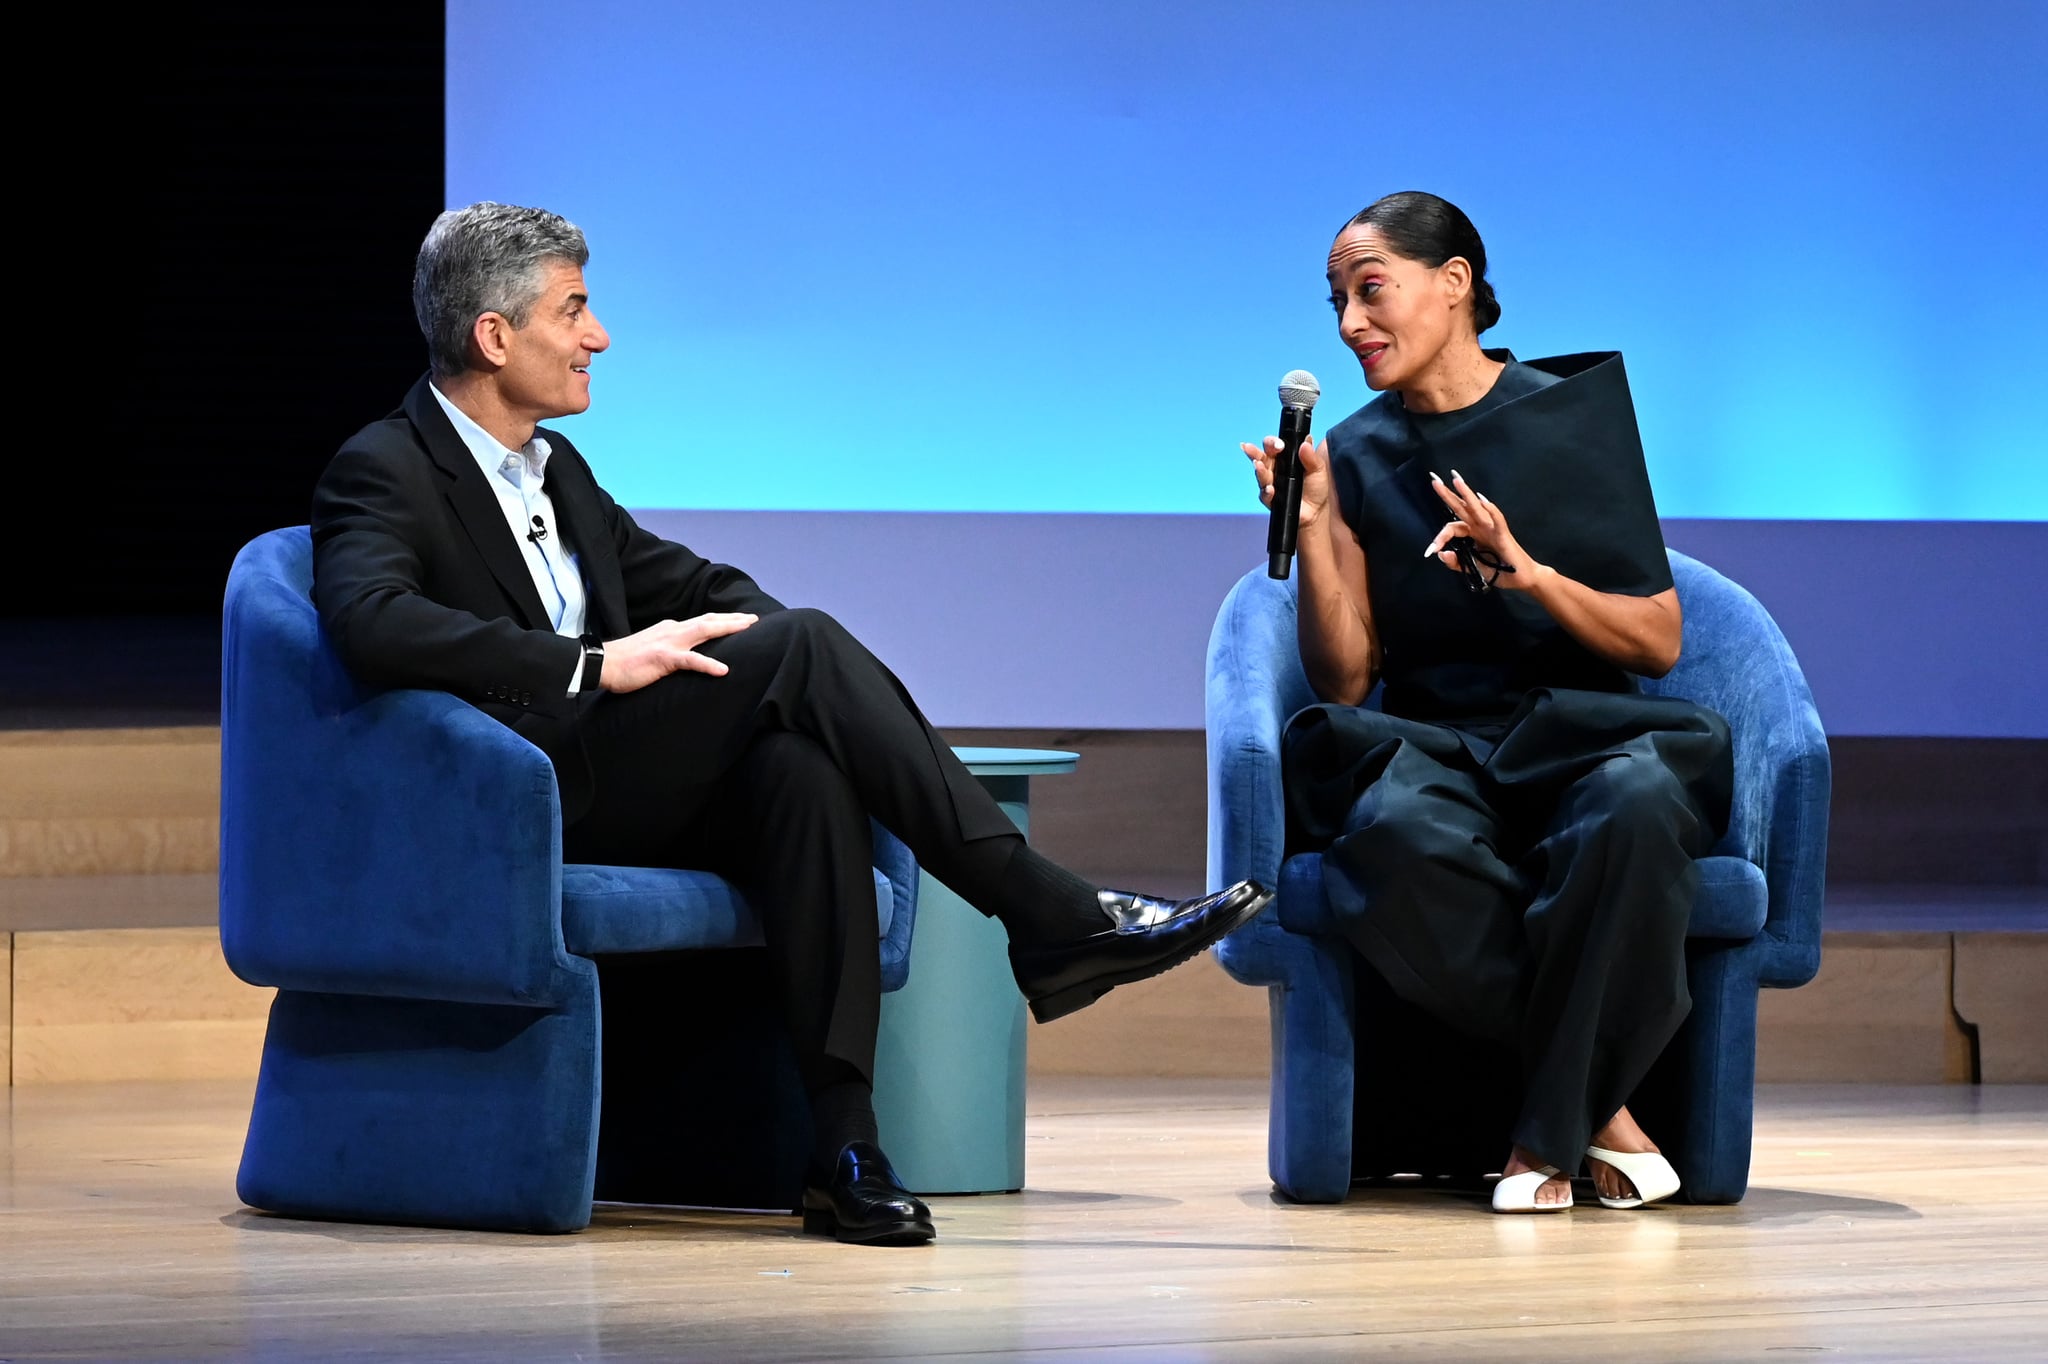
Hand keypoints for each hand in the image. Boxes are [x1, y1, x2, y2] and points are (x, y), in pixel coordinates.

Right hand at [597, 612, 758, 692]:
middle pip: (709, 621)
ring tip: (748, 629)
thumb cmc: (625, 661)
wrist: (601, 663)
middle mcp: (672, 631)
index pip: (702, 621)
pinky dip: (708, 664)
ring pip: (704, 631)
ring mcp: (668, 643)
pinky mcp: (663, 658)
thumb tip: (685, 656)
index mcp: (670, 629)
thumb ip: (670, 650)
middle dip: (733, 619)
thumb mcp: (652, 650)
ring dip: (728, 629)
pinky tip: (723, 670)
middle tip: (755, 619)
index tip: (742, 620)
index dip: (723, 620)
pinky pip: (690, 660)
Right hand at [1241, 435, 1332, 530]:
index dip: (1273, 443)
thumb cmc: (1316, 488)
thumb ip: (1311, 456)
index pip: (1273, 446)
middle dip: (1254, 452)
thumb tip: (1306, 442)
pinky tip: (1270, 489)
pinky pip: (1265, 494)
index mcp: (1285, 458)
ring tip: (1258, 466)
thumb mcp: (1318, 469)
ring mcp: (1271, 483)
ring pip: (1260, 475)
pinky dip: (1267, 492)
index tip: (1279, 445)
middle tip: (1250, 448)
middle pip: (1261, 458)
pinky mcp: (1271, 499)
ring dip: (1259, 470)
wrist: (1317, 511)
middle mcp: (1275, 469)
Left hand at [1422, 470, 1544, 591]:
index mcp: (1472, 533)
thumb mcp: (1471, 569)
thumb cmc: (1498, 572)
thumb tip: (1441, 554)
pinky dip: (1490, 510)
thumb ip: (1455, 563)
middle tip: (1434, 480)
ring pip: (1477, 509)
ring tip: (1456, 481)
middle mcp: (1480, 527)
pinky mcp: (1503, 535)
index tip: (1430, 551)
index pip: (1452, 528)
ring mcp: (1492, 528)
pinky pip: (1497, 520)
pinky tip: (1481, 499)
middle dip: (1448, 494)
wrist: (1520, 578)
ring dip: (1466, 494)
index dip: (1439, 537)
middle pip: (1461, 508)